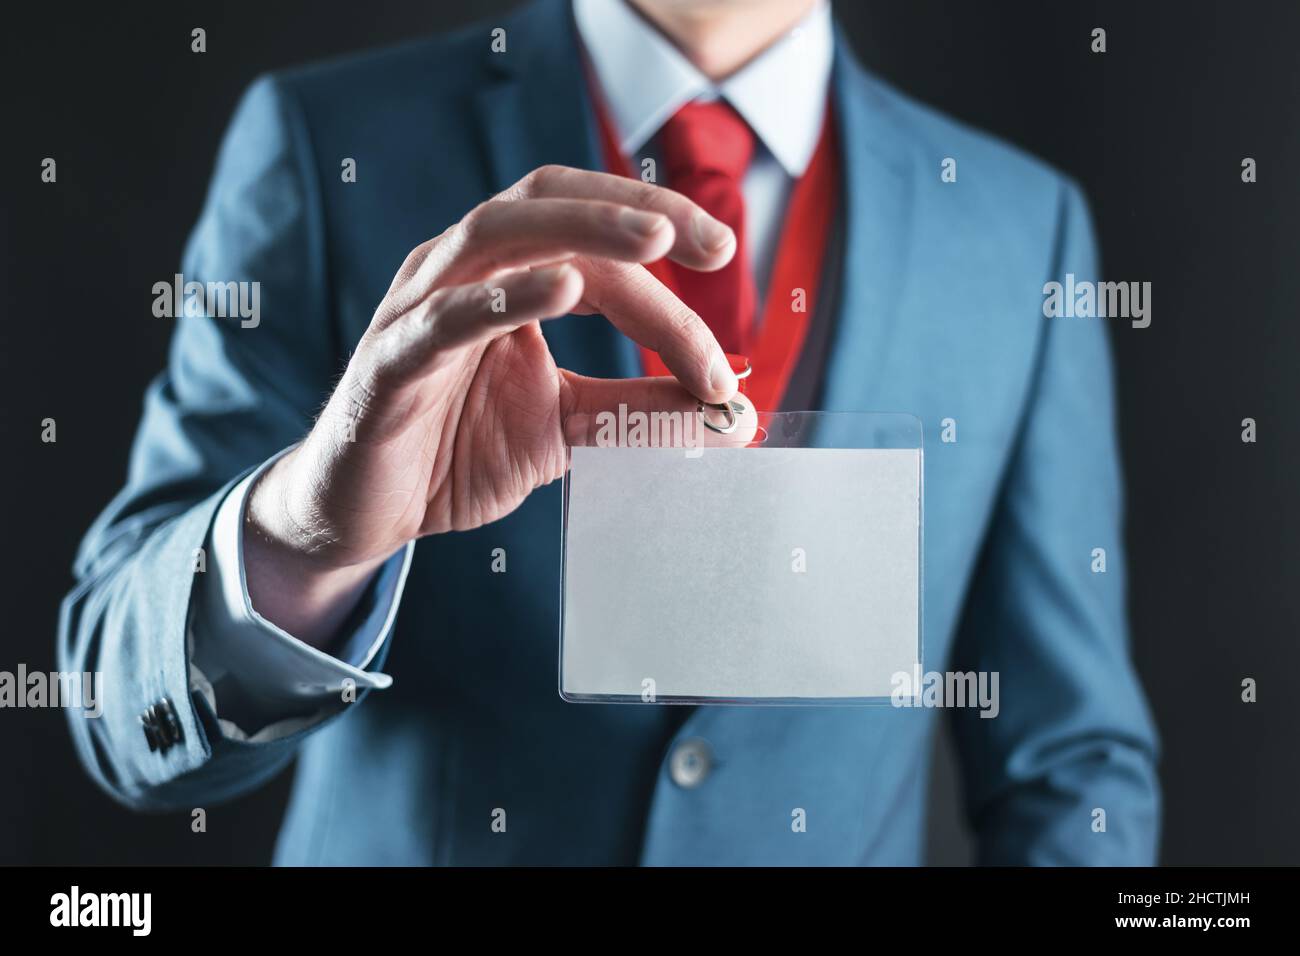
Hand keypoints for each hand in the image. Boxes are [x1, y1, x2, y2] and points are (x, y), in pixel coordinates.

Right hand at [242, 165, 748, 644]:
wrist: (368, 511)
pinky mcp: (389, 361)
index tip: (727, 264)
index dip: (663, 241)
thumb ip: (640, 412)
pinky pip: (444, 316)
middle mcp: (461, 271)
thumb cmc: (457, 451)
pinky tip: (560, 288)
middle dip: (633, 212)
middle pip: (549, 205)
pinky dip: (502, 295)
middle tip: (712, 243)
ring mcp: (420, 308)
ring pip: (497, 233)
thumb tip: (733, 412)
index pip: (592, 240)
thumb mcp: (569, 428)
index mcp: (506, 275)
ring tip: (653, 239)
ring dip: (581, 230)